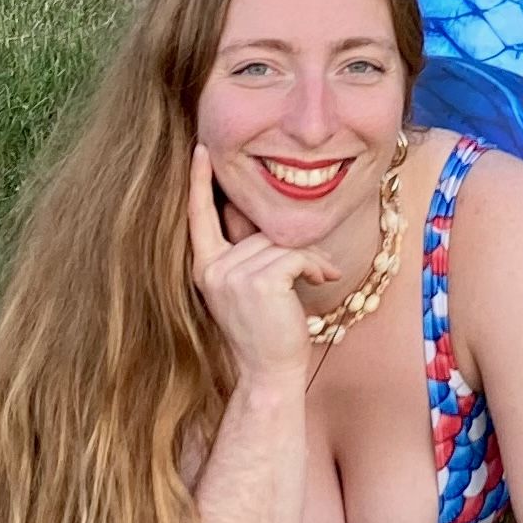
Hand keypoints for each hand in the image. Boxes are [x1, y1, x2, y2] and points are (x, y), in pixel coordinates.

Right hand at [188, 145, 334, 386]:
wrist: (268, 373)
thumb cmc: (264, 330)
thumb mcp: (247, 286)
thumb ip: (247, 251)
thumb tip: (259, 217)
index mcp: (205, 268)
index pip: (199, 217)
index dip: (199, 182)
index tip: (200, 149)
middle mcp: (213, 269)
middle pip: (260, 228)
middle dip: (291, 246)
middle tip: (312, 269)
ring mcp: (234, 275)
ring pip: (282, 242)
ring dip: (309, 258)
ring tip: (317, 279)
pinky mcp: (260, 281)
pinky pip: (297, 254)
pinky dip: (316, 264)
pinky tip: (323, 280)